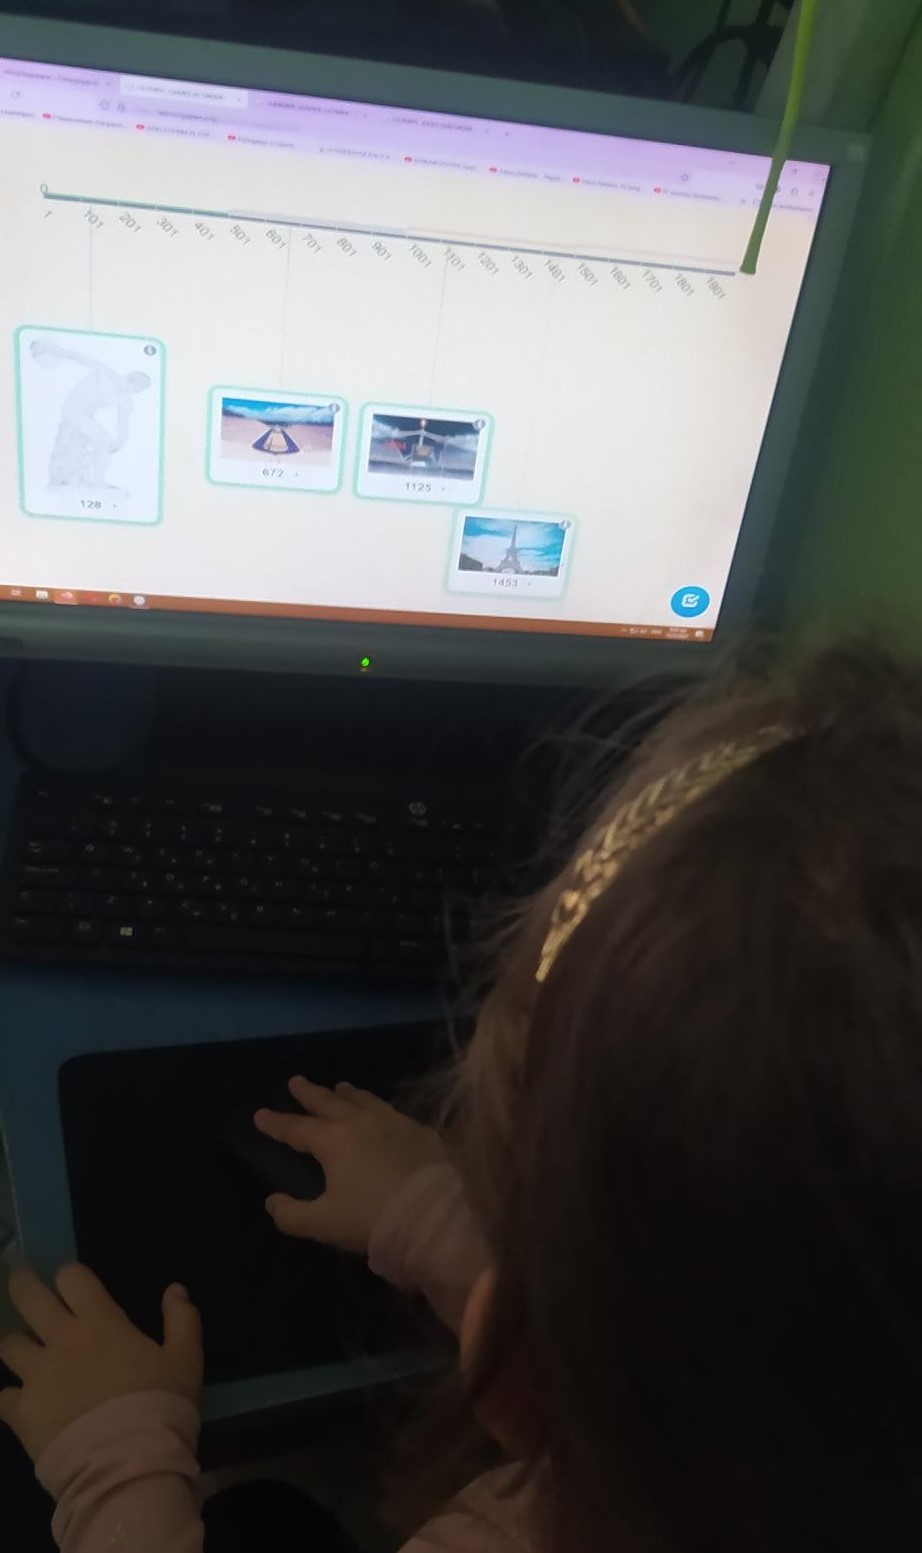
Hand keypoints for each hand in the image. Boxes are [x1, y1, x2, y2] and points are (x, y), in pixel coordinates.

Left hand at [0, 1265, 201, 1461]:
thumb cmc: (160, 1404)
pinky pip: (3, 1397)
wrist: (127, 1462)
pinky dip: (10, 1398)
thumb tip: (175, 1289)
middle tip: (19, 1281)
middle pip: (29, 1297)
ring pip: (9, 1345)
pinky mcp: (21, 1412)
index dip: (68, 1275)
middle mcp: (62, 1340)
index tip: (69, 1281)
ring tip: (22, 1351)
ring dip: (16, 1345)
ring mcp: (37, 1376)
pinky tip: (18, 1404)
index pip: (72, 1278)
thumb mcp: (186, 1359)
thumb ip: (182, 1320)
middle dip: (22, 1285)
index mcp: (100, 1322)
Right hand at [255, 1077, 445, 1253]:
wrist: (435, 1215)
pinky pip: (393, 1112)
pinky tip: (384, 1113)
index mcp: (333, 1140)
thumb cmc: (373, 1218)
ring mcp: (394, 1122)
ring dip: (347, 1093)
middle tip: (296, 1081)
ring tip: (339, 1086)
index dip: (276, 1123)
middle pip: (329, 1102)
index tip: (260, 1114)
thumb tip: (272, 1201)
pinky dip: (379, 1107)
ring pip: (364, 1100)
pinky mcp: (421, 1131)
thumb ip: (292, 1214)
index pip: (296, 1128)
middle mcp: (361, 1122)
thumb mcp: (324, 1224)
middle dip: (309, 1092)